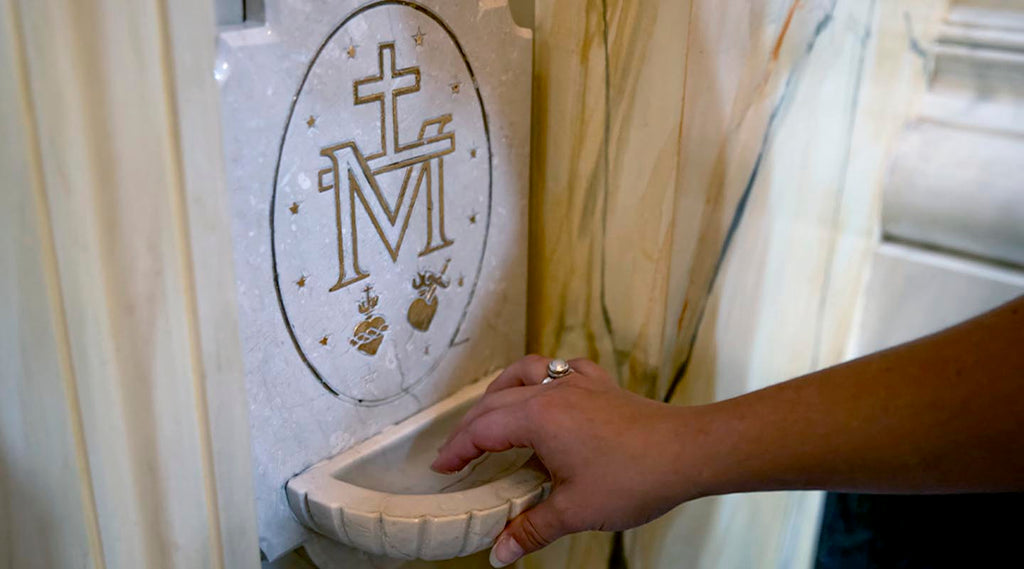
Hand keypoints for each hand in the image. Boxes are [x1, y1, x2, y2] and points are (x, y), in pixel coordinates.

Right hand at [432, 355, 699, 566]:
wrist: (687, 451)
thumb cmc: (635, 476)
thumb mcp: (575, 510)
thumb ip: (531, 529)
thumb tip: (500, 553)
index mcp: (539, 418)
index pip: (482, 429)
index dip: (457, 449)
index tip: (442, 468)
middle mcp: (553, 392)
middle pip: (496, 400)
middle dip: (471, 425)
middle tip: (458, 452)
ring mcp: (579, 384)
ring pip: (526, 372)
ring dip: (502, 389)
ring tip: (491, 410)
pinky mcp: (602, 386)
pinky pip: (563, 369)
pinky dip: (546, 377)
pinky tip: (549, 392)